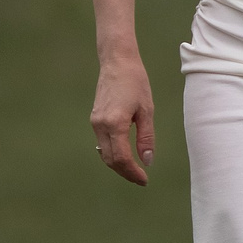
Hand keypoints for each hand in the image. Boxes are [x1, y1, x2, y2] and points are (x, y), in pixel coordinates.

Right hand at [92, 54, 157, 185]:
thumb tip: (148, 161)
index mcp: (115, 123)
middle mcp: (100, 125)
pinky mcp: (95, 119)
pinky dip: (113, 153)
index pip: (121, 158)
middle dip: (125, 172)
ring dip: (118, 165)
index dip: (133, 172)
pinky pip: (102, 143)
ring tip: (135, 171)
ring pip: (104, 153)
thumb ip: (146, 137)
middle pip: (110, 160)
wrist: (117, 63)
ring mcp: (95, 122)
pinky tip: (125, 156)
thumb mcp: (147, 110)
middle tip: (141, 179)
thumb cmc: (136, 83)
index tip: (145, 180)